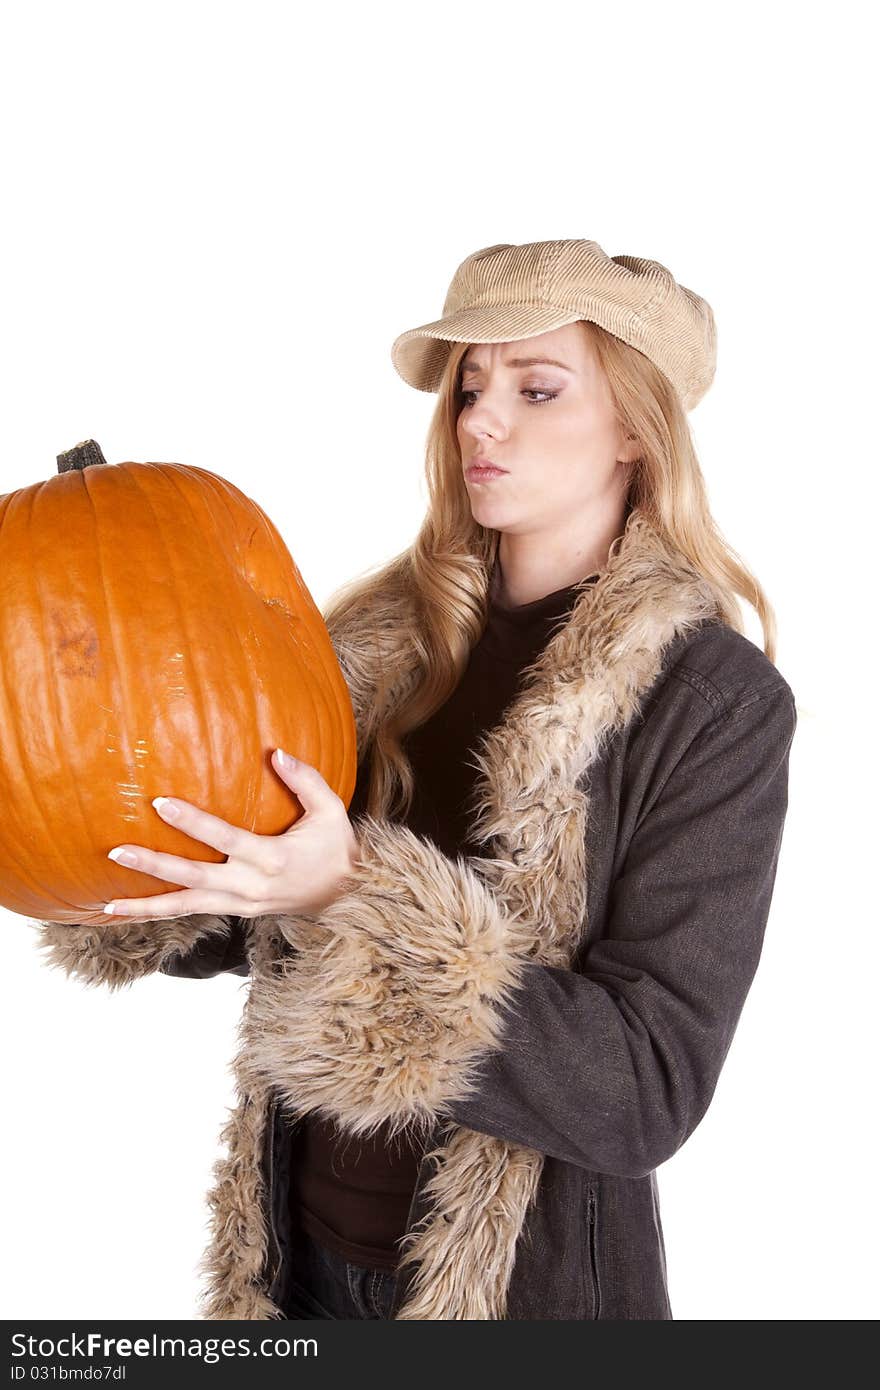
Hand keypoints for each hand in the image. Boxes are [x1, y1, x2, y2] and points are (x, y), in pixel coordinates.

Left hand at [103, 749, 360, 920]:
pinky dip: (162, 915)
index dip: (191, 822)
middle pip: (194, 878)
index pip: (224, 838)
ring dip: (148, 906)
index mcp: (272, 858)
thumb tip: (277, 752)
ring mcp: (242, 903)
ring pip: (188, 906)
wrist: (348, 897)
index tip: (160, 804)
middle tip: (117, 852)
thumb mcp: (331, 811)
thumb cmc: (337, 849)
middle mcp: (252, 886)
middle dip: (154, 866)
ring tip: (110, 905)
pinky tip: (131, 913)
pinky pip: (194, 913)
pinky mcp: (237, 912)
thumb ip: (306, 780)